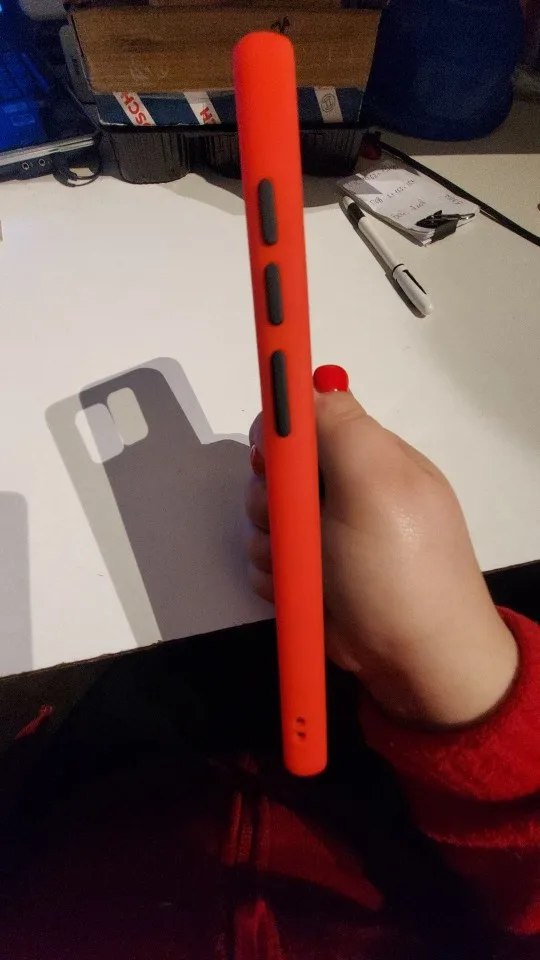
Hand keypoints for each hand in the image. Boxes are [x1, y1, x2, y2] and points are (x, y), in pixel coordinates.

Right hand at [245, 365, 517, 726]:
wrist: (416, 666)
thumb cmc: (397, 571)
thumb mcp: (376, 485)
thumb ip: (340, 427)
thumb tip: (308, 385)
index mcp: (371, 457)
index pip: (309, 418)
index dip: (283, 432)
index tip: (272, 458)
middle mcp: (347, 489)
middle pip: (276, 468)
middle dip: (271, 496)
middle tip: (291, 523)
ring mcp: (327, 535)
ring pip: (264, 516)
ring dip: (271, 543)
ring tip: (301, 570)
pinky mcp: (311, 575)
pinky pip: (267, 558)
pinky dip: (274, 575)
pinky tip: (298, 592)